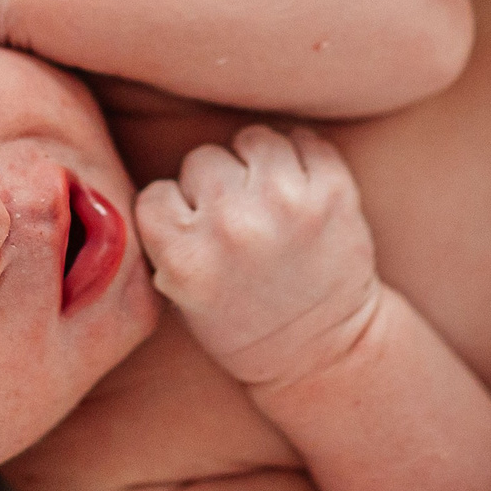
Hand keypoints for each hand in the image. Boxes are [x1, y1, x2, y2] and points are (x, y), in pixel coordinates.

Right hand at [135, 124, 383, 388]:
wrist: (322, 350)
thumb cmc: (243, 324)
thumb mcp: (179, 296)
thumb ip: (165, 239)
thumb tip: (163, 179)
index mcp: (186, 258)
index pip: (156, 193)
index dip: (174, 209)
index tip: (194, 230)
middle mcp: (233, 226)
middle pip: (202, 159)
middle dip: (216, 186)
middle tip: (236, 221)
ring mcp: (288, 205)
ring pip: (253, 139)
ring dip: (257, 163)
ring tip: (267, 199)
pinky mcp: (333, 193)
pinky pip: (306, 140)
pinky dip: (302, 157)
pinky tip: (299, 190)